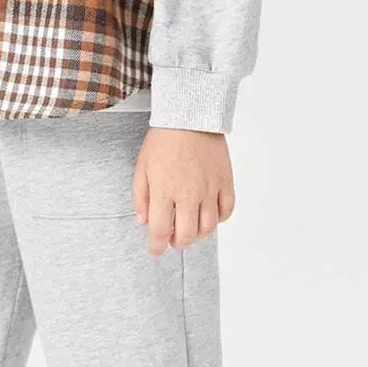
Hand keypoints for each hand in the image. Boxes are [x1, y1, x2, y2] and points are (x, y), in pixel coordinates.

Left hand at [133, 127, 235, 255]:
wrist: (190, 116)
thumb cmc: (163, 140)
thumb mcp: (142, 167)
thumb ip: (141, 197)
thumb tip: (144, 221)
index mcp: (165, 190)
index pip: (161, 230)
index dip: (157, 246)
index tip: (155, 250)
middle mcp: (189, 194)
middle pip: (187, 235)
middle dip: (178, 243)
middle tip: (173, 239)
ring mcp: (209, 189)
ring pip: (208, 227)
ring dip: (198, 234)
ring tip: (191, 228)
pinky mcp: (225, 182)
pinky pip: (226, 210)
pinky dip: (219, 219)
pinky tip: (210, 215)